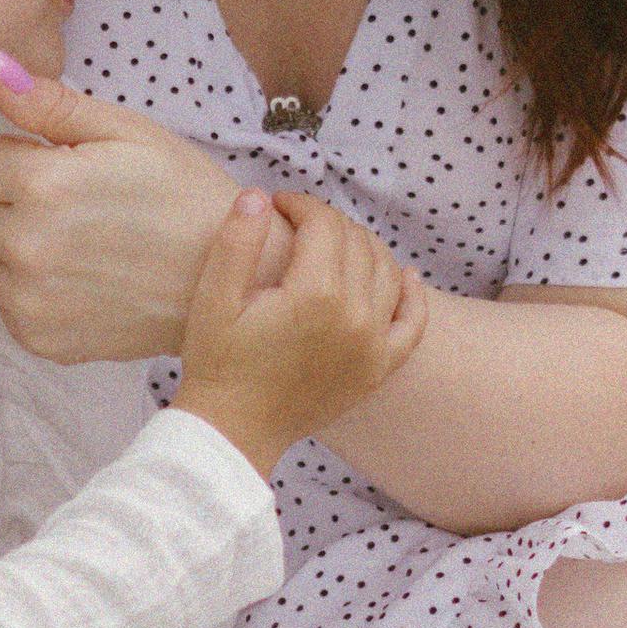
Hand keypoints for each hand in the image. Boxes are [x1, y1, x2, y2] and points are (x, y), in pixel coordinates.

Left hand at [0, 57, 292, 359]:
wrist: (232, 275)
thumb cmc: (183, 194)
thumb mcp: (126, 130)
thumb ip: (49, 102)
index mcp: (43, 185)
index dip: (7, 152)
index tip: (47, 160)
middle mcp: (28, 247)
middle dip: (4, 195)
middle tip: (65, 198)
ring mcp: (32, 300)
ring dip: (10, 242)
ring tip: (73, 236)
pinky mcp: (43, 338)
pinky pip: (4, 301)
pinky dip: (29, 287)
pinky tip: (79, 274)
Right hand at [173, 190, 424, 476]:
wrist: (233, 431)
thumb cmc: (217, 364)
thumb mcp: (213, 298)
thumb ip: (238, 240)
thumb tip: (260, 195)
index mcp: (315, 294)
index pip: (323, 223)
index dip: (299, 204)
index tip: (277, 205)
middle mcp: (355, 316)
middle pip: (357, 241)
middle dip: (326, 223)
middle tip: (296, 226)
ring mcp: (373, 345)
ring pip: (387, 270)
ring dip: (363, 247)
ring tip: (330, 247)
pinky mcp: (378, 369)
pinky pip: (412, 322)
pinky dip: (411, 294)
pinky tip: (403, 276)